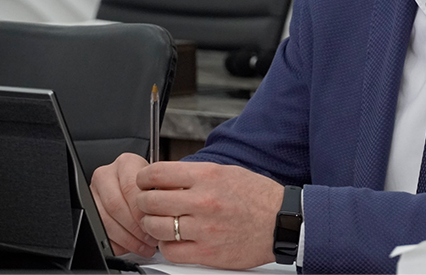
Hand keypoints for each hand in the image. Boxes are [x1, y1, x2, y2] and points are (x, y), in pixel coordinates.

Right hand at [90, 152, 157, 256]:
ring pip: (104, 221)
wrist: (143, 188)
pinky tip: (133, 246)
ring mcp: (94, 193)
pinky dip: (117, 244)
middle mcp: (106, 175)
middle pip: (115, 206)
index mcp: (125, 163)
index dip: (141, 210)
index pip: (129, 188)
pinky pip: (99, 232)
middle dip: (134, 228)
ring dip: (127, 238)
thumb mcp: (162, 182)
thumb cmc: (153, 185)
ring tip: (144, 245)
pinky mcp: (89, 211)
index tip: (152, 223)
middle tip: (150, 238)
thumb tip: (169, 212)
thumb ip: (165, 193)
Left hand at [135, 161, 284, 268]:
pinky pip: (171, 251)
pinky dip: (167, 246)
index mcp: (207, 177)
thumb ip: (196, 175)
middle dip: (144, 202)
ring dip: (152, 224)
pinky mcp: (206, 253)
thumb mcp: (226, 172)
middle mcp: (203, 201)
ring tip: (159, 222)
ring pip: (156, 228)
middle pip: (151, 201)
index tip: (144, 182)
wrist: (281, 222)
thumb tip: (168, 177)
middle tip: (147, 203)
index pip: (158, 173)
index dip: (144, 178)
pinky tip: (174, 239)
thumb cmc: (257, 196)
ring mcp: (204, 229)